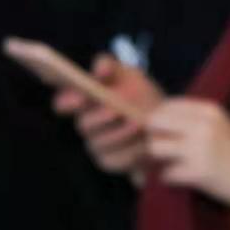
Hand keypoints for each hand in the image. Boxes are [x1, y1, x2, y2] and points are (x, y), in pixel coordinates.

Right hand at [53, 54, 164, 173]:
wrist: (166, 123)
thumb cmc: (140, 95)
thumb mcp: (129, 76)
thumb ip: (112, 67)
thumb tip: (99, 67)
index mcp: (83, 102)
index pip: (63, 103)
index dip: (67, 101)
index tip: (79, 97)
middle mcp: (85, 125)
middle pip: (84, 124)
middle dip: (99, 118)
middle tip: (115, 111)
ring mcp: (96, 146)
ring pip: (101, 143)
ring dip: (120, 134)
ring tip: (138, 123)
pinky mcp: (111, 162)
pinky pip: (118, 159)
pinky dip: (133, 151)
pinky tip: (146, 143)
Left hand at [146, 99, 229, 207]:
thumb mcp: (221, 126)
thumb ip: (193, 119)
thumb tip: (155, 120)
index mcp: (210, 110)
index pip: (167, 105)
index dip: (160, 120)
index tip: (166, 133)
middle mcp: (204, 125)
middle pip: (155, 123)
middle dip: (154, 137)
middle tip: (164, 150)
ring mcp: (200, 148)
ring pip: (155, 147)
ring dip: (158, 159)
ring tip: (173, 164)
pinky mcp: (198, 172)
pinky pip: (166, 173)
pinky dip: (171, 178)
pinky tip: (184, 178)